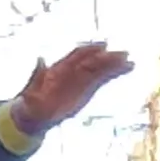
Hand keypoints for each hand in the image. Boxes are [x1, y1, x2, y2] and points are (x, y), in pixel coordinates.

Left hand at [14, 43, 135, 131]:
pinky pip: (103, 78)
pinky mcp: (87, 88)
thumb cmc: (30, 102)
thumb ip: (36, 76)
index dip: (89, 51)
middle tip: (122, 55)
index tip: (102, 47)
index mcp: (59, 69)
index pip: (77, 56)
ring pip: (100, 69)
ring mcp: (80, 79)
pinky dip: (114, 73)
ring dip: (114, 64)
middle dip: (107, 58)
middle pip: (92, 62)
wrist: (34, 114)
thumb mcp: (29, 91)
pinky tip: (127, 69)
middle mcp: (72, 71)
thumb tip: (40, 59)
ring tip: (130, 62)